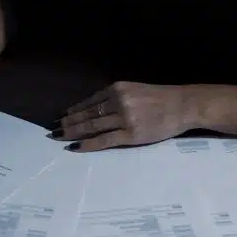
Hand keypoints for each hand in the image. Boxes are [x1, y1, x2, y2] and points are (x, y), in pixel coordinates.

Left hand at [51, 82, 197, 151]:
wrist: (183, 106)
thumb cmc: (161, 99)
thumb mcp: (135, 90)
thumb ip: (116, 97)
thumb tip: (94, 109)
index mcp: (117, 88)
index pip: (89, 102)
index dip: (73, 110)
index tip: (61, 116)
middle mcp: (117, 101)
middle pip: (86, 114)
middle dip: (67, 123)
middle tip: (53, 130)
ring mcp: (123, 118)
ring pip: (91, 127)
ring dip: (73, 133)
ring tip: (60, 138)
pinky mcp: (130, 134)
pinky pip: (103, 140)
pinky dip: (88, 144)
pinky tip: (76, 147)